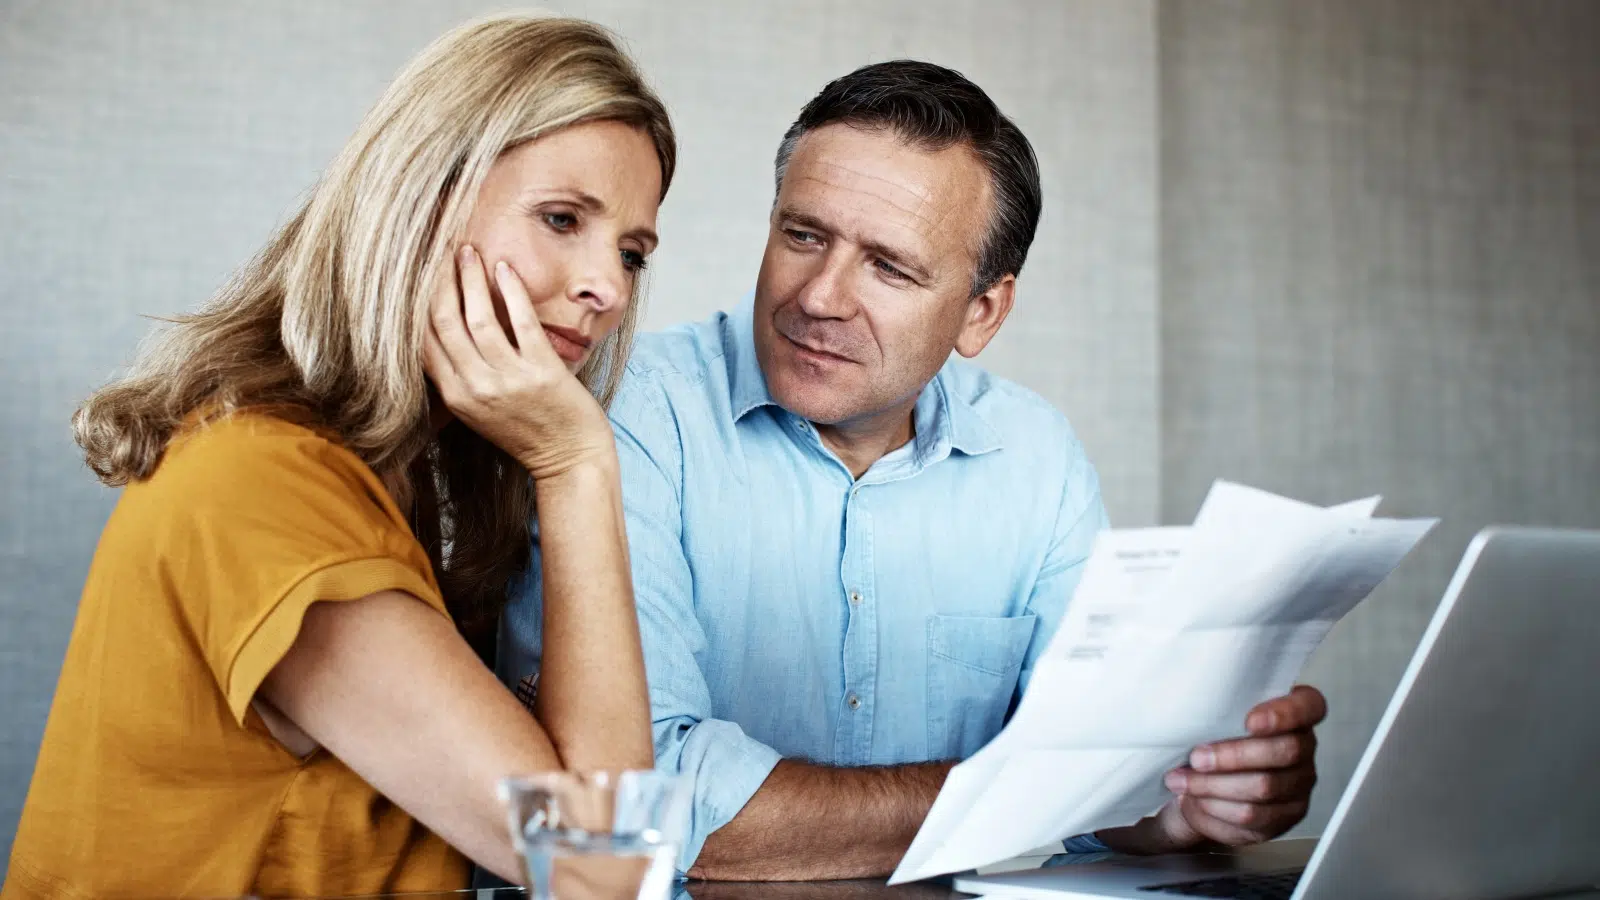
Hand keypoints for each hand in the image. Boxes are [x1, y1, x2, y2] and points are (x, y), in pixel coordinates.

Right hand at [423, 245, 614, 479]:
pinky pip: (521, 321)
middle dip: (441, 281)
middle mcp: (475, 388)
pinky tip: (504, 269)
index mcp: (456, 397)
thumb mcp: (480, 411)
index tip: (423, 274)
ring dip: (471, 279)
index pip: (423, 341)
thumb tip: (444, 331)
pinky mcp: (541, 372)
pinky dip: (511, 291)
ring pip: (479, 318)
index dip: (419, 302)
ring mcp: (508, 380)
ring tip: (469, 252)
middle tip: (443, 252)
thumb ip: (460, 377)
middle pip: (445, 323)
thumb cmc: (527, 432)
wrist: (569, 461)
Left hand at [1099, 685, 1325, 854]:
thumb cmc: (1210, 740)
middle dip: (1233, 755)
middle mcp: (1304, 748)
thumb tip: (1188, 691)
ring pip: (1264, 787)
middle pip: (1285, 751)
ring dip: (1215, 785)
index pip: (1310, 706)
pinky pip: (1253, 816)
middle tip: (1196, 757)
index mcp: (1294, 712)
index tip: (1249, 721)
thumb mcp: (1213, 715)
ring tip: (1182, 780)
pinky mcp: (1284, 817)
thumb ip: (1217, 702)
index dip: (1284, 713)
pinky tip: (1197, 799)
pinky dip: (1218, 807)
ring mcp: (1298, 785)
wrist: (1200, 786)